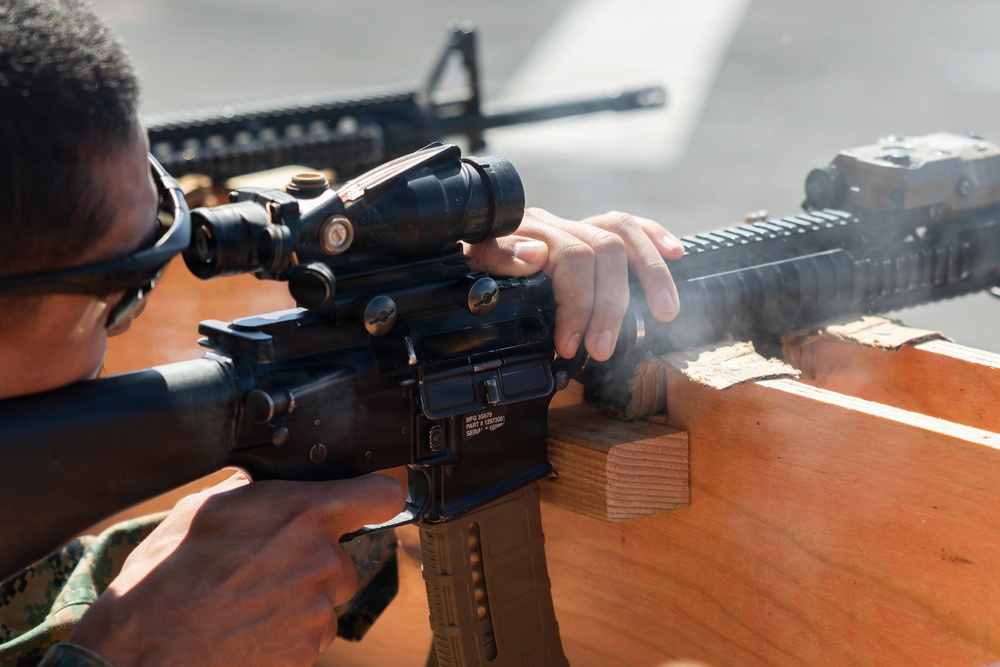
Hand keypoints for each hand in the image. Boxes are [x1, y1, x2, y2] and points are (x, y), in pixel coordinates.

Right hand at [70, 472, 404, 666]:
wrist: (144, 650)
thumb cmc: (167, 577)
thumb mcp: (208, 508)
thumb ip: (261, 494)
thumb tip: (278, 487)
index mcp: (305, 515)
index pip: (382, 494)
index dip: (377, 493)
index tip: (372, 498)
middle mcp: (323, 562)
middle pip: (343, 558)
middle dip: (314, 561)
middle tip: (264, 568)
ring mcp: (318, 613)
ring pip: (324, 600)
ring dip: (298, 600)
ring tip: (245, 602)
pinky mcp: (307, 653)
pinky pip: (308, 636)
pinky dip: (285, 634)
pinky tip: (247, 628)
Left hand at [464, 208, 683, 360]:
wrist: (459, 248)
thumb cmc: (467, 269)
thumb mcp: (467, 266)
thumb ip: (495, 256)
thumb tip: (536, 255)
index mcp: (527, 233)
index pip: (572, 259)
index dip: (578, 304)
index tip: (569, 345)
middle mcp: (554, 225)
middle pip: (605, 251)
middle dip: (610, 305)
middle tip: (603, 350)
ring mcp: (572, 226)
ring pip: (624, 235)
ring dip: (651, 274)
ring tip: (665, 315)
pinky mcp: (586, 231)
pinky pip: (627, 224)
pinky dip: (653, 237)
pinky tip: (676, 253)